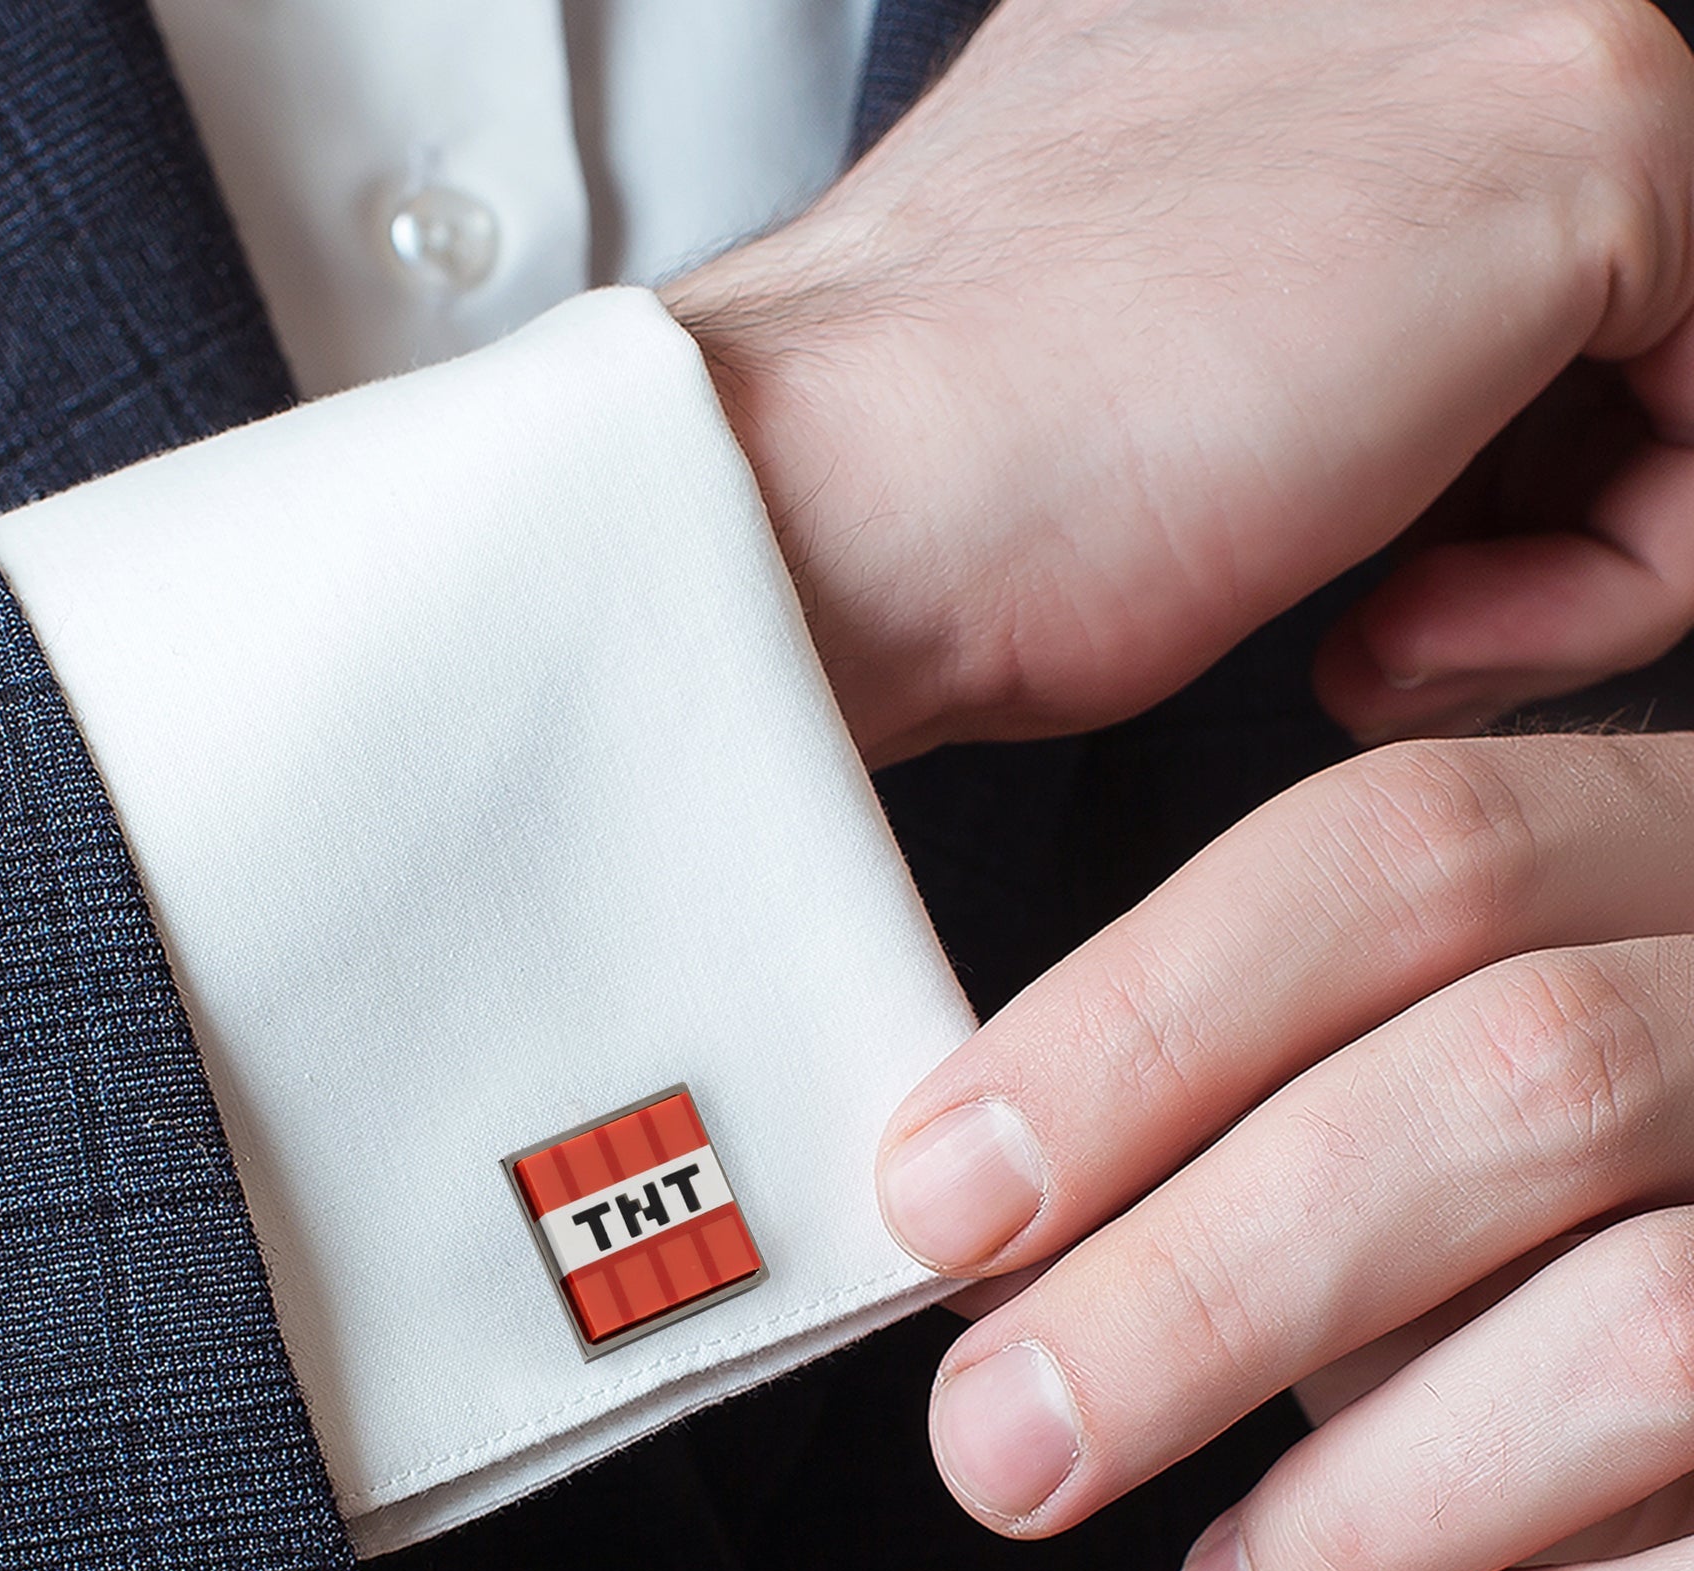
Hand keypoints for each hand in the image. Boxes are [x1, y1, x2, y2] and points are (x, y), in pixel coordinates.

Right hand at [663, 0, 1693, 765]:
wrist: (829, 499)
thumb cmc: (936, 498)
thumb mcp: (1134, 365)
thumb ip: (1293, 317)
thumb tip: (1410, 404)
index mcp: (1261, 41)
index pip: (1483, 269)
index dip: (1479, 454)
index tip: (1374, 568)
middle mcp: (1396, 3)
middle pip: (1612, 304)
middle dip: (1546, 503)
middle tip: (1387, 620)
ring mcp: (1503, 18)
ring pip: (1685, 355)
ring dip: (1574, 563)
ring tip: (1385, 640)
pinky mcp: (1595, 117)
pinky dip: (1604, 587)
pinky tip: (1395, 629)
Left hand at [878, 731, 1693, 1570]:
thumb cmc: (1595, 1183)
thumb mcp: (1455, 1063)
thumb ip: (1280, 1094)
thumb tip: (1001, 1224)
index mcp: (1665, 852)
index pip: (1404, 853)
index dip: (1141, 1025)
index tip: (944, 1196)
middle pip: (1516, 1077)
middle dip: (1201, 1288)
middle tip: (1001, 1441)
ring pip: (1652, 1324)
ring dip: (1368, 1505)